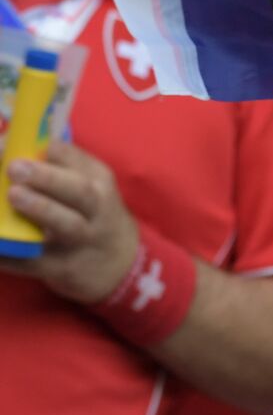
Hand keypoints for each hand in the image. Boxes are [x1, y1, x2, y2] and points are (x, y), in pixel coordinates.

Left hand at [0, 141, 138, 303]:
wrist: (119, 263)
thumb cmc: (93, 214)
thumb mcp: (91, 184)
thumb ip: (62, 167)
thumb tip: (11, 146)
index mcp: (99, 181)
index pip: (78, 160)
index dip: (49, 151)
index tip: (20, 145)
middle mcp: (97, 209)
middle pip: (79, 192)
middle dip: (48, 178)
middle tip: (15, 167)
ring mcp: (82, 241)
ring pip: (67, 224)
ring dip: (40, 209)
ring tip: (13, 195)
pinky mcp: (64, 268)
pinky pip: (37, 261)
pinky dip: (14, 254)